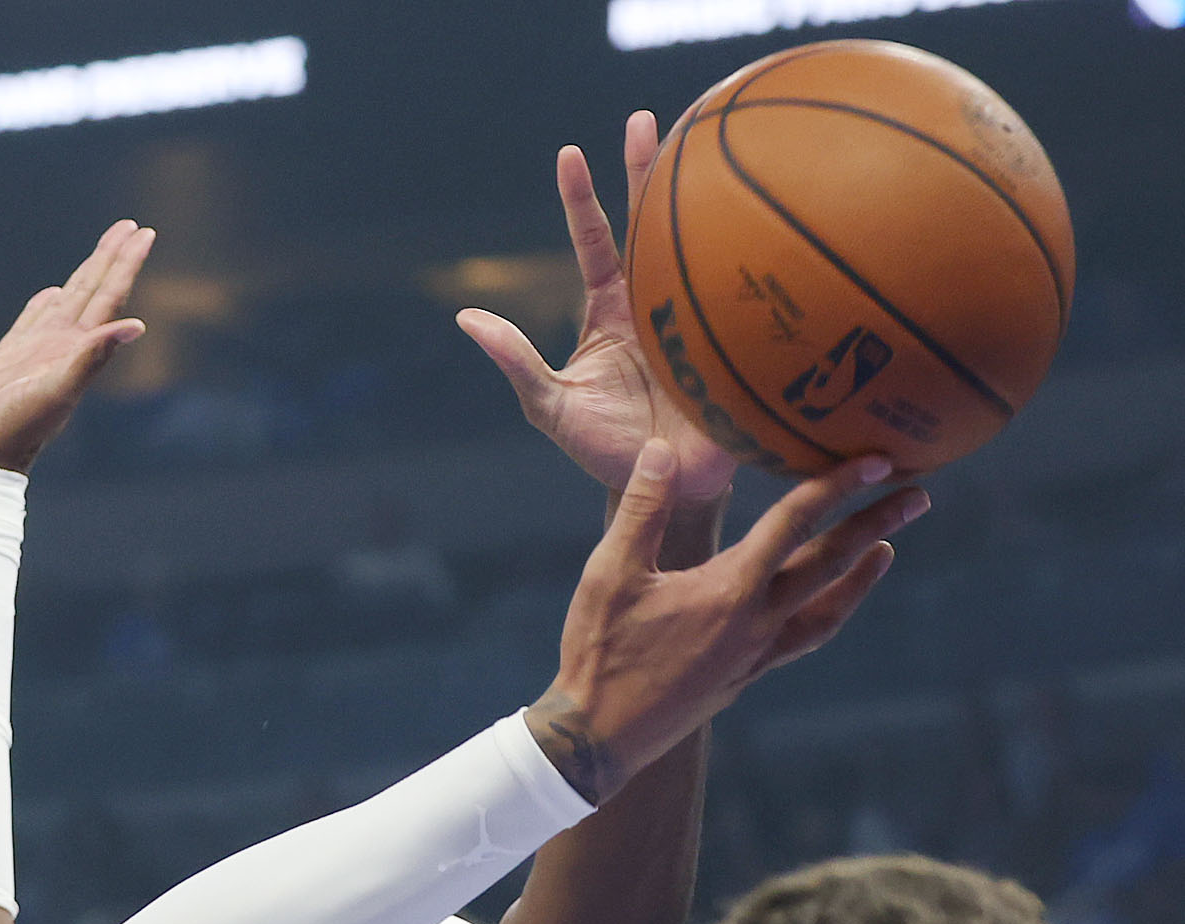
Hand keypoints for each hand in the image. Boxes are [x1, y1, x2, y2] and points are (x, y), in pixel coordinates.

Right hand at [0, 220, 152, 473]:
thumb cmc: (11, 433)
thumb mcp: (54, 393)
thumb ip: (91, 358)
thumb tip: (137, 325)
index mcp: (75, 351)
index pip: (108, 298)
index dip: (125, 265)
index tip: (143, 232)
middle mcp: (60, 349)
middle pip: (92, 293)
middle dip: (110, 259)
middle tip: (129, 226)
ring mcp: (34, 356)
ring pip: (65, 304)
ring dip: (83, 278)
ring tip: (98, 254)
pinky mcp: (7, 363)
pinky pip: (31, 323)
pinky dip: (43, 305)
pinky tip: (51, 295)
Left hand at [460, 113, 738, 504]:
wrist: (663, 487)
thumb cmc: (604, 448)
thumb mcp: (551, 406)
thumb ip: (515, 361)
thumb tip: (466, 318)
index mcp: (610, 310)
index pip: (595, 241)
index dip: (582, 198)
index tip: (569, 153)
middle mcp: (655, 300)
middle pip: (651, 223)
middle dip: (649, 170)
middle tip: (645, 118)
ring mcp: (697, 315)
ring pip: (702, 243)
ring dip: (708, 193)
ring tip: (715, 136)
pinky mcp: (734, 340)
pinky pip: (746, 294)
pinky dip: (759, 255)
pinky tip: (775, 215)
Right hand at [532, 439, 927, 801]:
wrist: (598, 736)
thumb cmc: (598, 652)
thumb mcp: (609, 574)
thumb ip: (642, 509)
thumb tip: (663, 449)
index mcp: (729, 590)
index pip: (794, 524)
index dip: (836, 486)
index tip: (875, 460)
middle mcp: (756, 622)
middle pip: (829, 565)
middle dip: (874, 525)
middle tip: (916, 497)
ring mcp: (755, 654)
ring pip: (827, 609)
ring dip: (862, 577)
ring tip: (886, 551)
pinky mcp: (744, 677)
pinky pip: (802, 640)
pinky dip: (827, 614)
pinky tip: (826, 605)